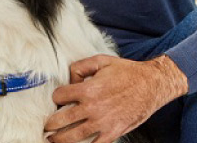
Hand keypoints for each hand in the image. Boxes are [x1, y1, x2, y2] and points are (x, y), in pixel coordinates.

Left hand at [44, 54, 187, 142]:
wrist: (151, 85)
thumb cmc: (127, 72)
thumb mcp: (101, 61)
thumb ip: (81, 67)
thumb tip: (70, 79)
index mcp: (88, 89)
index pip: (59, 96)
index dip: (56, 96)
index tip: (59, 99)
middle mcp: (92, 108)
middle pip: (61, 120)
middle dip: (50, 124)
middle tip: (45, 126)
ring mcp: (102, 123)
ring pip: (73, 136)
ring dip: (59, 139)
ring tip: (52, 140)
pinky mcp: (113, 132)